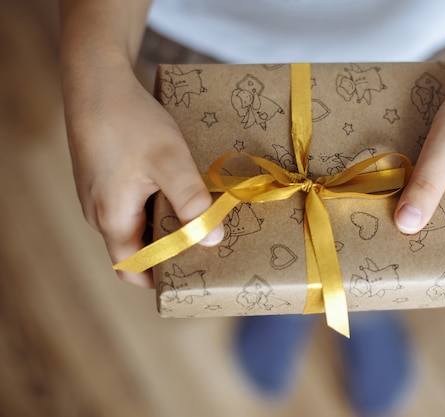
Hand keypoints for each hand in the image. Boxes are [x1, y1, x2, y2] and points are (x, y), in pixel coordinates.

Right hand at [64, 62, 222, 287]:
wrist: (96, 79)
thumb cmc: (129, 121)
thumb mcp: (170, 163)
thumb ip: (192, 203)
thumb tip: (213, 240)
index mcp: (111, 217)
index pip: (132, 268)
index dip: (159, 278)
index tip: (192, 273)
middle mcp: (99, 210)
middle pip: (135, 246)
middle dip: (169, 248)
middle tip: (204, 241)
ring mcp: (99, 192)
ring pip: (135, 221)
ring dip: (164, 222)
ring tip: (197, 213)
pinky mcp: (104, 175)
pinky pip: (131, 201)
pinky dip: (155, 202)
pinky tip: (178, 186)